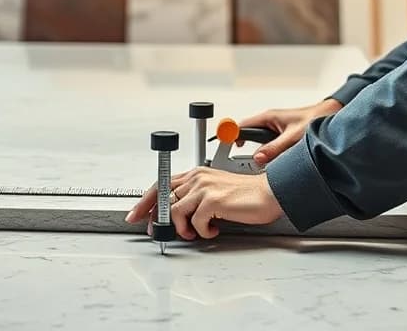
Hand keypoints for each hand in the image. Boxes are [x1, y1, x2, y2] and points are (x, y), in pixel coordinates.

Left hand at [125, 167, 282, 239]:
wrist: (270, 194)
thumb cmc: (247, 196)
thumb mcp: (216, 192)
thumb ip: (196, 199)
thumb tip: (179, 217)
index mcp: (197, 173)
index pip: (162, 184)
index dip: (145, 200)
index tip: (136, 214)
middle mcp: (198, 177)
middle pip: (162, 196)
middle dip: (154, 217)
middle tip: (155, 231)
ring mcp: (204, 188)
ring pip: (175, 211)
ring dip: (183, 228)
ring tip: (195, 232)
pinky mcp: (212, 200)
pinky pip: (194, 223)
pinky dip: (201, 232)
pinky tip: (213, 231)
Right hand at [239, 98, 343, 165]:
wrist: (332, 116)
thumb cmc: (316, 119)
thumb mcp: (294, 137)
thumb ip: (275, 148)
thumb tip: (259, 159)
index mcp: (268, 117)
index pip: (241, 126)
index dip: (230, 135)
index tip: (221, 145)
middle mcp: (269, 122)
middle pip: (247, 136)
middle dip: (243, 149)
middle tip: (238, 162)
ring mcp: (275, 129)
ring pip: (258, 143)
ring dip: (258, 154)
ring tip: (259, 164)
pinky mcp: (282, 136)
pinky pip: (268, 146)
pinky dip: (268, 155)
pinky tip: (273, 163)